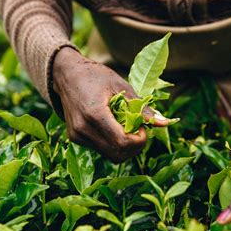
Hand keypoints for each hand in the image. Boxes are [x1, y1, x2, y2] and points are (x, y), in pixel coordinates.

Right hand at [52, 47, 168, 162]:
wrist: (66, 75)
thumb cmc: (96, 76)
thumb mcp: (121, 86)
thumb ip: (142, 108)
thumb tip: (164, 123)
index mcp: (94, 114)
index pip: (122, 142)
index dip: (139, 141)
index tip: (144, 129)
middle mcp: (83, 129)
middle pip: (117, 154)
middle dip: (134, 147)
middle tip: (140, 132)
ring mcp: (77, 136)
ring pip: (110, 156)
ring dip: (125, 148)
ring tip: (129, 130)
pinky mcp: (75, 138)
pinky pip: (101, 150)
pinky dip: (114, 145)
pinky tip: (116, 129)